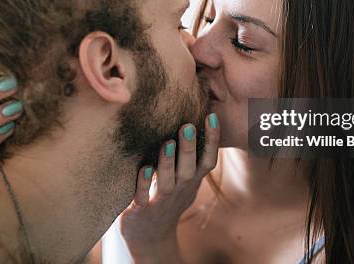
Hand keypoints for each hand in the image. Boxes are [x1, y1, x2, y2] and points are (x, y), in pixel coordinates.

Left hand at [120, 114, 219, 260]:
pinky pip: (142, 197)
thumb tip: (194, 118)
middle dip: (189, 148)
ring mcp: (161, 200)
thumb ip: (190, 155)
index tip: (211, 117)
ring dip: (167, 163)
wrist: (149, 235)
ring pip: (167, 182)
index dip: (212, 140)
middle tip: (187, 126)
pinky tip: (143, 168)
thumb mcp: (185, 178)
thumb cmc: (167, 196)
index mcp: (191, 180)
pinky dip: (142, 184)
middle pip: (189, 169)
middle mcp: (179, 189)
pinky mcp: (141, 209)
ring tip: (167, 143)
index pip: (207, 160)